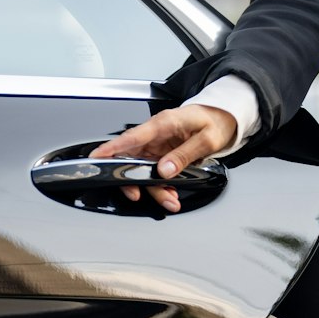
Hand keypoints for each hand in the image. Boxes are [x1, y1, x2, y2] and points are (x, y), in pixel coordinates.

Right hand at [89, 104, 238, 213]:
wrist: (221, 117)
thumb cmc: (213, 122)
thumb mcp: (206, 139)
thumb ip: (184, 155)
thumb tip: (165, 170)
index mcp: (163, 123)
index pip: (132, 137)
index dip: (112, 148)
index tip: (96, 157)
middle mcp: (155, 133)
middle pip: (133, 158)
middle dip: (135, 180)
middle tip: (139, 195)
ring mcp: (157, 144)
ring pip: (143, 169)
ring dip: (154, 188)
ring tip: (170, 200)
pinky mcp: (161, 153)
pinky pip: (153, 171)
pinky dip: (161, 184)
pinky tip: (171, 192)